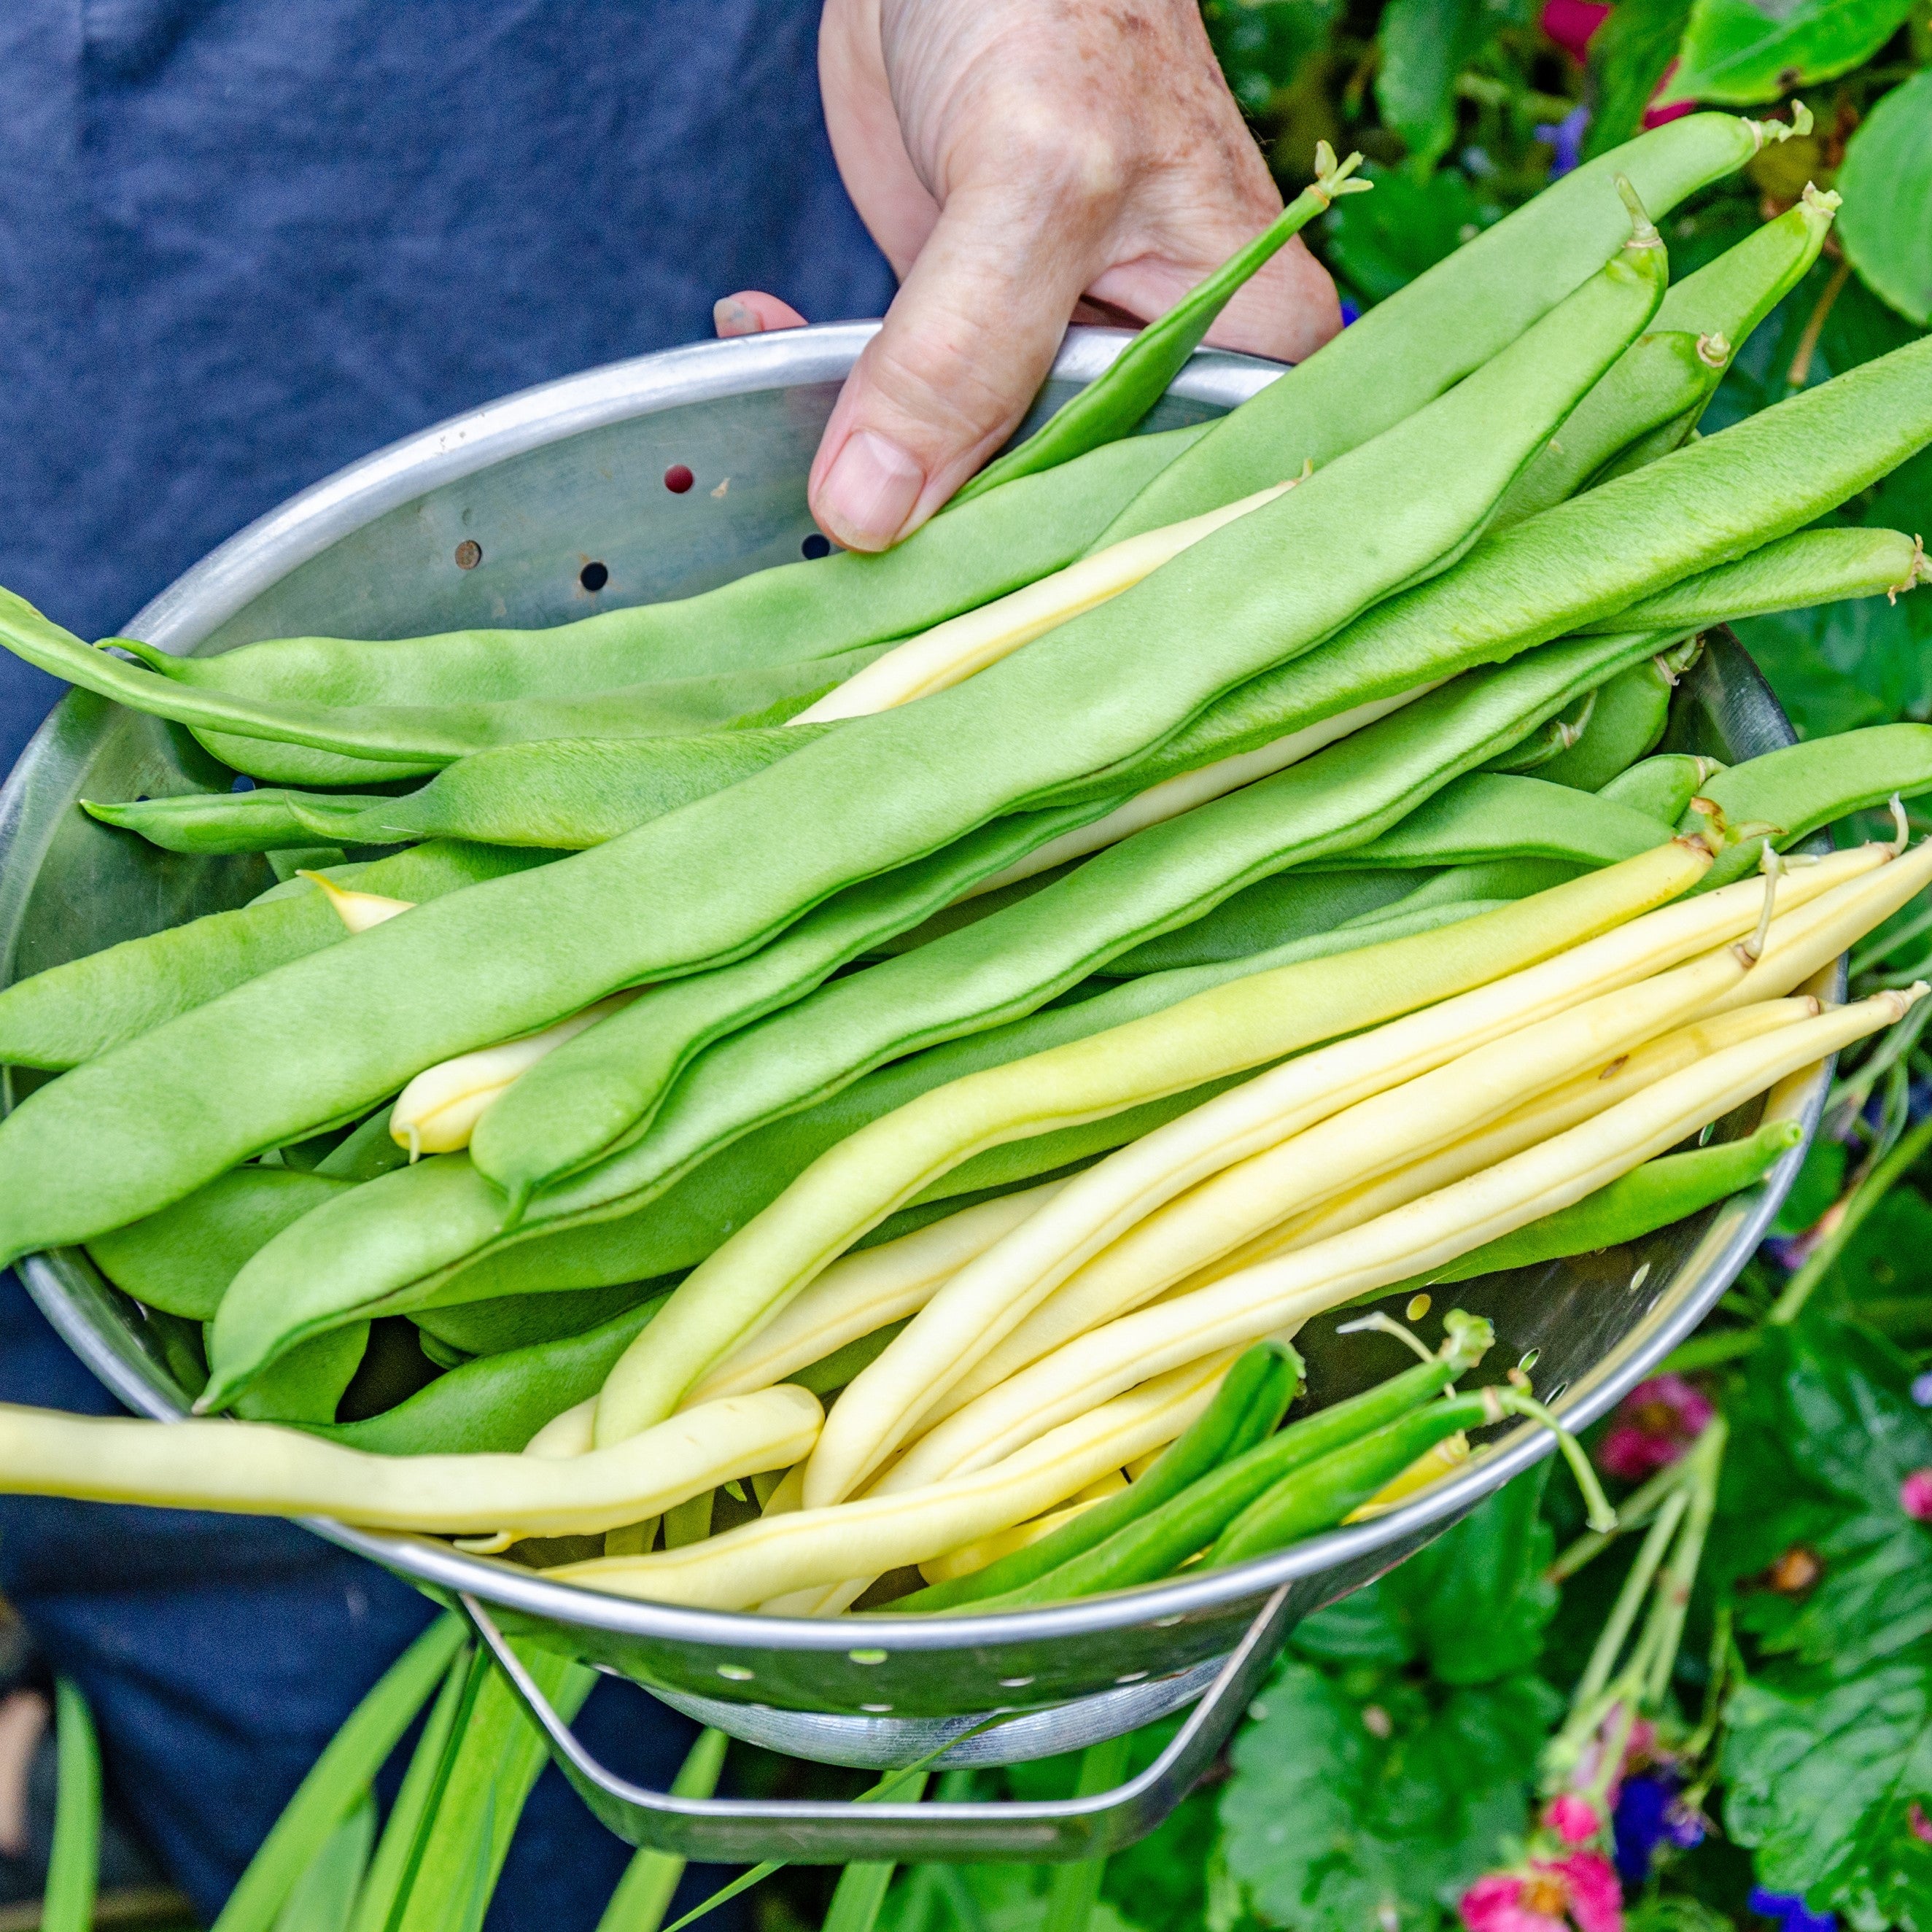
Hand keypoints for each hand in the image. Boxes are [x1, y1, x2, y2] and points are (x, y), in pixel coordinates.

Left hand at [717, 0, 1340, 552]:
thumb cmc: (1060, 6)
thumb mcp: (1032, 178)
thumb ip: (962, 351)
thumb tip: (873, 512)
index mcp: (1244, 354)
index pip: (1164, 513)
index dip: (1061, 578)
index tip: (947, 626)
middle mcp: (1163, 376)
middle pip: (1059, 513)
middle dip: (946, 540)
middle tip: (835, 566)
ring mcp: (1062, 365)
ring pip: (968, 477)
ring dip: (868, 468)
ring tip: (783, 458)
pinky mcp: (973, 342)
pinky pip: (902, 410)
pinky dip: (826, 393)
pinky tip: (764, 342)